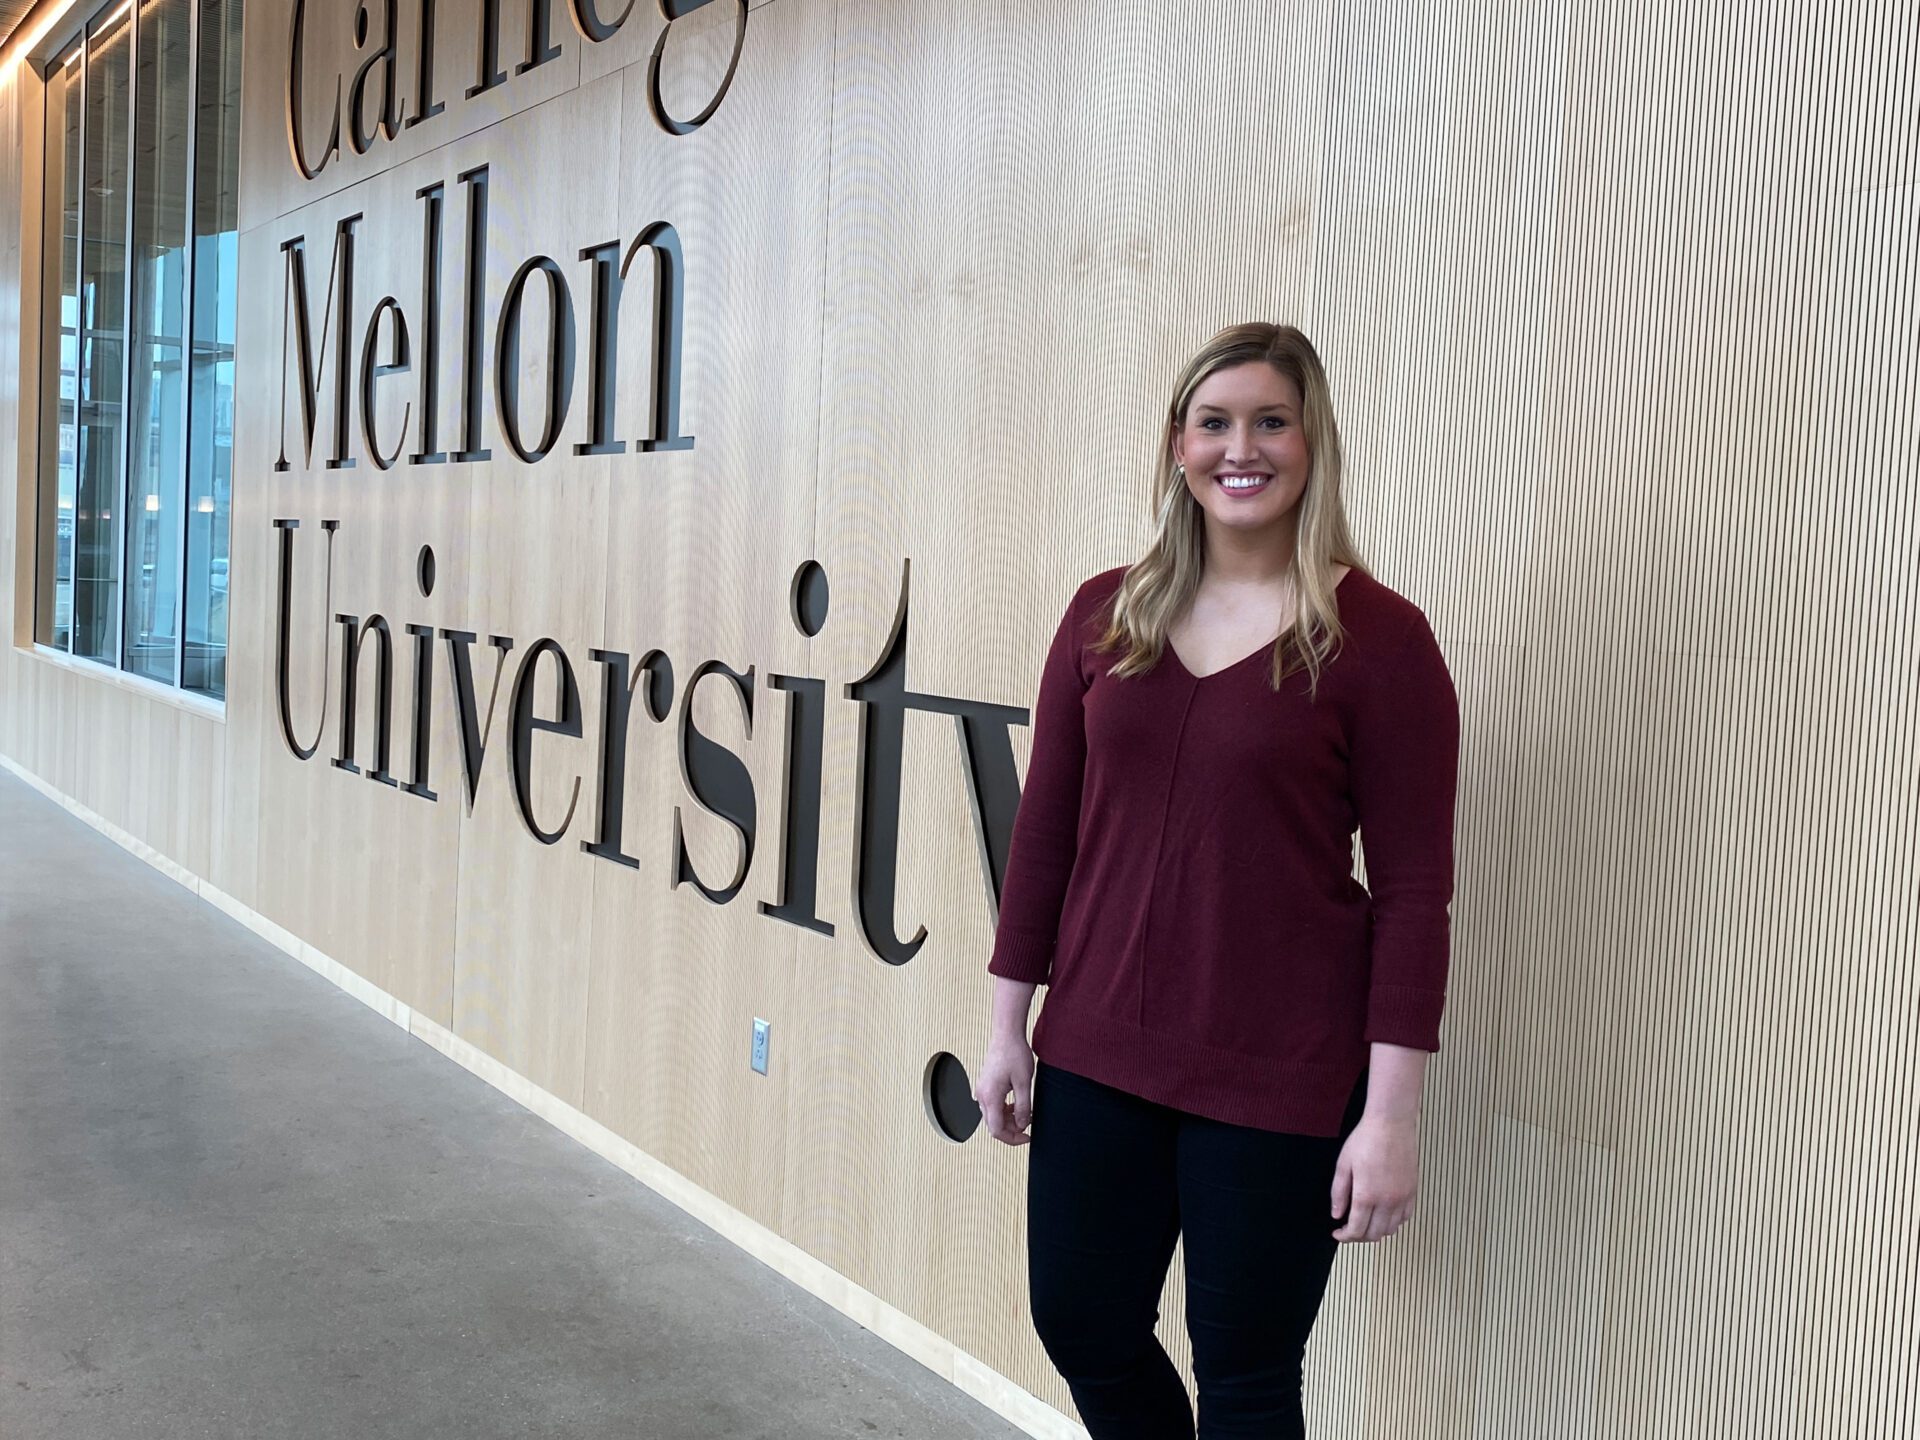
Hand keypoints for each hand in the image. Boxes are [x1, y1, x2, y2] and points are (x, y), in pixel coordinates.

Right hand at [973, 1034, 1035, 1145]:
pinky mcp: (985, 1086)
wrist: (1006, 1035)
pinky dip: (1005, 1110)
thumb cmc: (1014, 1054)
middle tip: (1029, 1122)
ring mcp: (982, 1090)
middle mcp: (982, 1096)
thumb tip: (1022, 1125)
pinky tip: (1017, 1104)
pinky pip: (993, 1106)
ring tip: (1026, 1112)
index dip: (1012, 1138)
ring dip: (1009, 1119)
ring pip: (993, 1116)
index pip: (997, 1130)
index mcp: (990, 1097)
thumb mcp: (1024, 1083)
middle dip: (1012, 1129)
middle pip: (994, 1125)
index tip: (1027, 1137)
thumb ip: (1023, 1107)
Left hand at [1329, 1114, 1418, 1242]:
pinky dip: (1394, 1222)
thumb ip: (1339, 1193)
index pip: (1356, 1230)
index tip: (1337, 1233)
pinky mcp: (1412, 1191)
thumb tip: (1337, 1214)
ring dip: (1377, 1231)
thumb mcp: (1343, 1164)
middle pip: (1374, 1235)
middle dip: (1359, 1237)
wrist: (1391, 1123)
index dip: (1345, 1237)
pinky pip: (1405, 1217)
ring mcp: (1402, 1197)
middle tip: (1349, 1229)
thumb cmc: (1366, 1139)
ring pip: (1391, 1229)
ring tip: (1365, 1221)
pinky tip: (1384, 1214)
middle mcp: (1387, 1201)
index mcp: (1366, 1195)